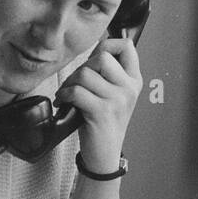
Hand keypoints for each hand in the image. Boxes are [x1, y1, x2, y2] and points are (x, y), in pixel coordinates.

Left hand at [58, 34, 141, 171]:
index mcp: (134, 80)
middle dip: (82, 67)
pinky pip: (77, 91)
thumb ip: (107, 73)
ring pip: (85, 74)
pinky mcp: (102, 112)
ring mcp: (117, 100)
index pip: (127, 46)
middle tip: (75, 83)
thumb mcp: (113, 95)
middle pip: (102, 57)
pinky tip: (63, 101)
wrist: (104, 154)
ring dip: (70, 83)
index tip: (93, 58)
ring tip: (68, 94)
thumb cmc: (103, 123)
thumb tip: (94, 50)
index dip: (107, 44)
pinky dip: (64, 94)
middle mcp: (129, 88)